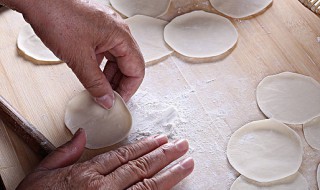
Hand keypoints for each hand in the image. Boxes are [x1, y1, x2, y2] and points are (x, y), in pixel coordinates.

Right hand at [17, 129, 193, 189]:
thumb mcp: (44, 173)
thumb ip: (65, 152)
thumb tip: (82, 134)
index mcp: (88, 174)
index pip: (124, 155)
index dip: (146, 146)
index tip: (162, 139)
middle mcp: (103, 188)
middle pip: (141, 167)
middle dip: (165, 155)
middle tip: (183, 146)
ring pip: (147, 186)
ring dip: (170, 174)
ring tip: (186, 163)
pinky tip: (171, 187)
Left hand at [21, 0, 144, 108]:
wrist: (40, 1)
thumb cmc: (58, 18)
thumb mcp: (79, 59)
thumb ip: (95, 84)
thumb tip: (107, 100)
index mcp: (122, 36)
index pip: (137, 69)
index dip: (129, 89)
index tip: (117, 101)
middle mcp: (118, 32)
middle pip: (129, 64)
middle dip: (120, 83)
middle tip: (108, 98)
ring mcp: (107, 30)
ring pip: (117, 59)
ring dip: (110, 76)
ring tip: (99, 89)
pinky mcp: (96, 30)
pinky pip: (106, 52)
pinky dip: (101, 66)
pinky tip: (92, 75)